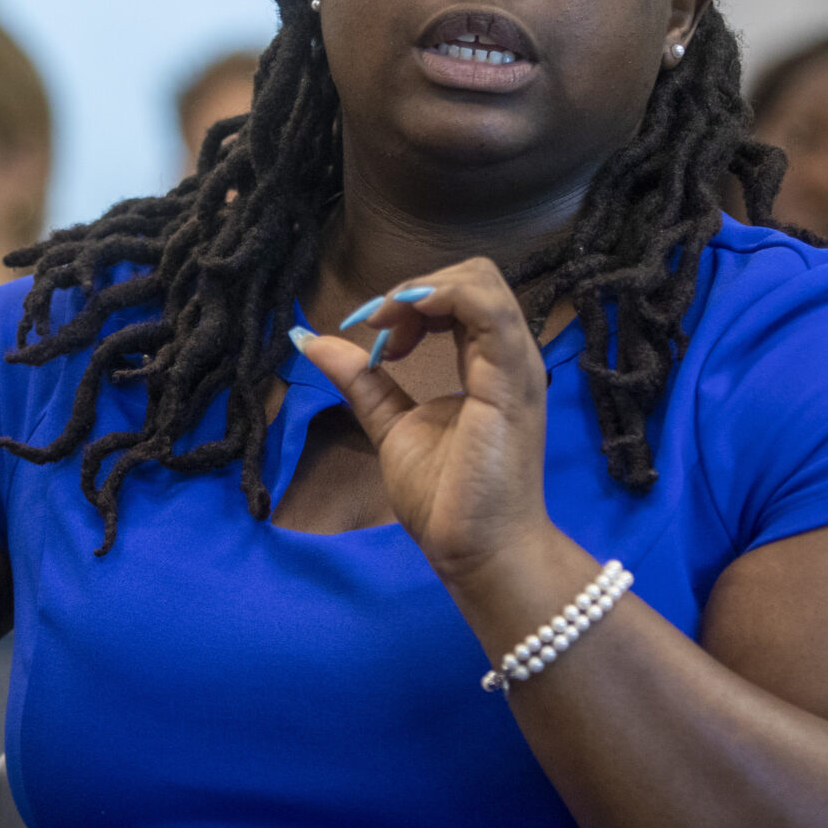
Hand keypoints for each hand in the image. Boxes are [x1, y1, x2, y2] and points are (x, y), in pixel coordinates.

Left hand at [292, 258, 552, 581]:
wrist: (477, 552)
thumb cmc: (448, 499)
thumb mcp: (392, 425)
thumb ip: (363, 381)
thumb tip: (312, 340)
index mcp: (488, 363)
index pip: (458, 296)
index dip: (408, 301)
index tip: (373, 339)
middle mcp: (508, 355)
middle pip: (470, 276)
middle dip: (412, 290)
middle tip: (377, 332)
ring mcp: (514, 364)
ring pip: (479, 279)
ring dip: (420, 290)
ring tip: (386, 330)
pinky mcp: (511, 379)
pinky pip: (487, 307)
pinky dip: (440, 297)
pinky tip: (401, 325)